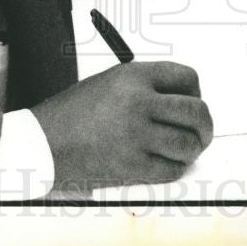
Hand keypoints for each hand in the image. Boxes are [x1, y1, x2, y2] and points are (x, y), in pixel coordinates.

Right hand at [31, 62, 212, 189]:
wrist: (42, 143)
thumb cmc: (73, 113)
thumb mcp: (110, 82)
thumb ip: (146, 86)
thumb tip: (182, 101)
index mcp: (133, 76)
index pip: (187, 77)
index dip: (196, 91)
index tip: (194, 101)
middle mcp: (137, 102)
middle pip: (196, 111)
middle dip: (205, 124)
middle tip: (202, 132)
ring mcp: (135, 135)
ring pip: (188, 143)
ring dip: (193, 149)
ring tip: (185, 149)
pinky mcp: (130, 165)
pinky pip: (171, 169)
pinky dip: (176, 168)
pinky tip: (168, 163)